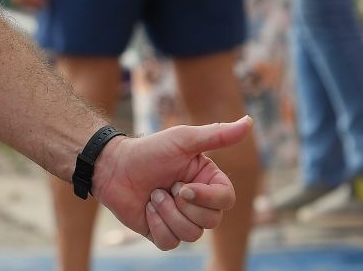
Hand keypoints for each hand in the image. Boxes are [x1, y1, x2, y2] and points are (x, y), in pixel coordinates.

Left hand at [92, 116, 252, 250]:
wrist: (112, 166)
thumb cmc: (148, 150)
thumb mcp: (182, 139)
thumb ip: (217, 134)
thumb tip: (249, 121)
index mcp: (208, 181)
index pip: (226, 200)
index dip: (206, 198)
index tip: (183, 186)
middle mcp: (198, 202)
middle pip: (211, 221)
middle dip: (183, 205)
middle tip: (164, 187)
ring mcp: (181, 219)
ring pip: (191, 234)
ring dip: (166, 213)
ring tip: (153, 195)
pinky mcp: (162, 233)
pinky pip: (170, 243)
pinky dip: (156, 225)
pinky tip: (146, 209)